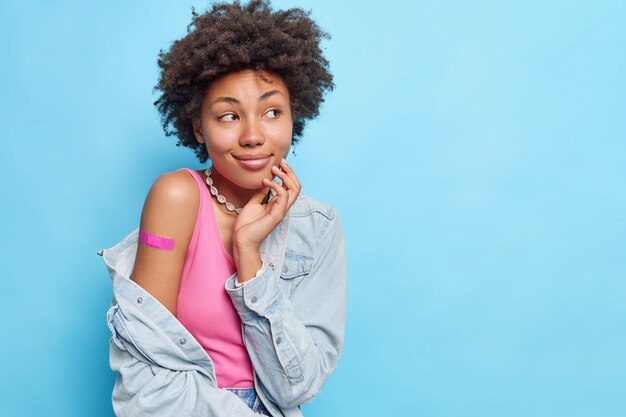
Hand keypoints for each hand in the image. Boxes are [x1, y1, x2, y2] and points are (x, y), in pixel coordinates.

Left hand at [232, 158, 300, 278]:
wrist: (242, 240)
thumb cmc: (246, 224)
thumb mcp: (253, 203)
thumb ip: (261, 193)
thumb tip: (265, 180)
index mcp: (278, 204)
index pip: (290, 187)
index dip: (287, 174)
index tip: (277, 164)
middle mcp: (282, 207)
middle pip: (297, 186)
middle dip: (290, 172)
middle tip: (281, 162)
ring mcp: (281, 211)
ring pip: (295, 190)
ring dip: (285, 176)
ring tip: (274, 169)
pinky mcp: (277, 215)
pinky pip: (283, 196)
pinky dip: (276, 185)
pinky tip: (265, 182)